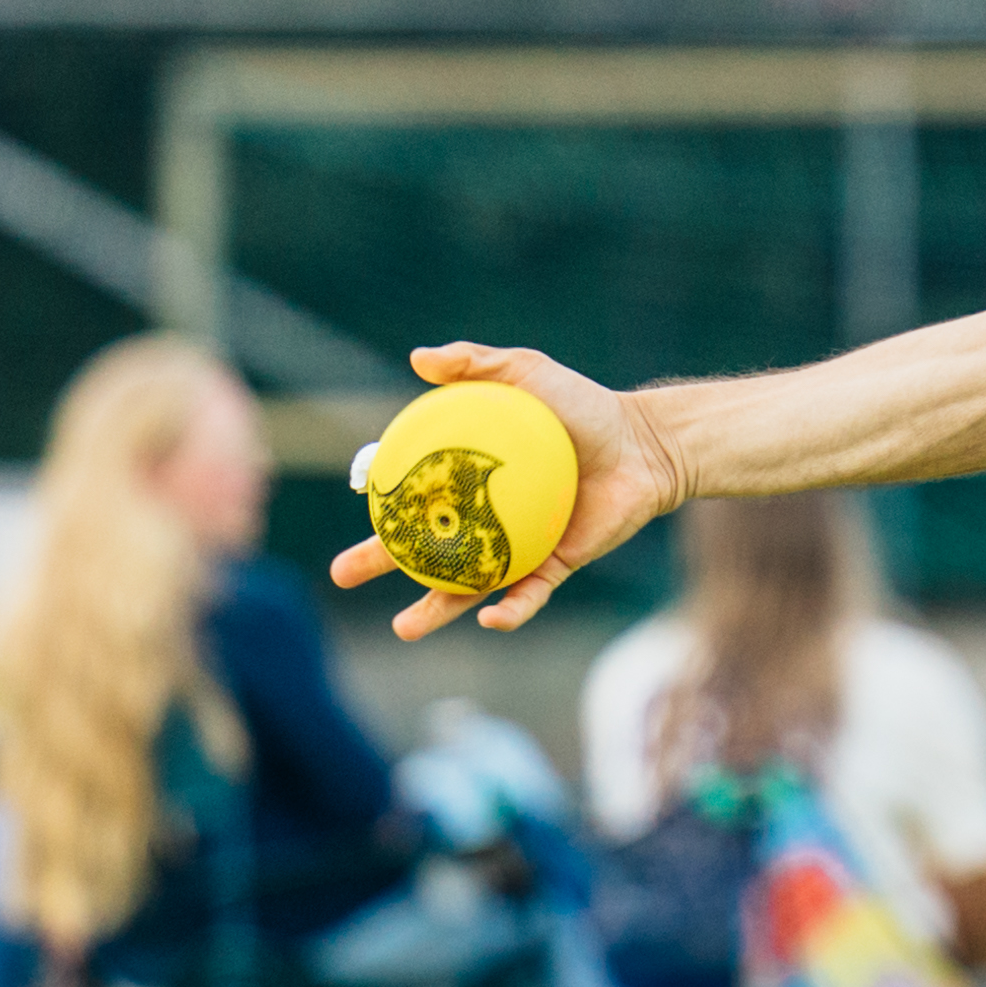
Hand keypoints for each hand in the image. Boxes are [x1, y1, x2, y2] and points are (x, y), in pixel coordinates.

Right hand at [324, 341, 687, 638]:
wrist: (645, 446)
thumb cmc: (586, 407)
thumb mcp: (529, 373)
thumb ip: (478, 363)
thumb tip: (418, 358)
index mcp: (468, 475)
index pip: (411, 489)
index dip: (381, 497)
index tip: (359, 495)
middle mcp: (484, 515)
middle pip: (421, 544)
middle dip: (378, 561)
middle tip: (341, 574)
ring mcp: (517, 545)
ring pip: (465, 585)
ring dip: (433, 609)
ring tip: (405, 628)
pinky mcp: (554, 566)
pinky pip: (527, 595)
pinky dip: (509, 610)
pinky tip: (490, 617)